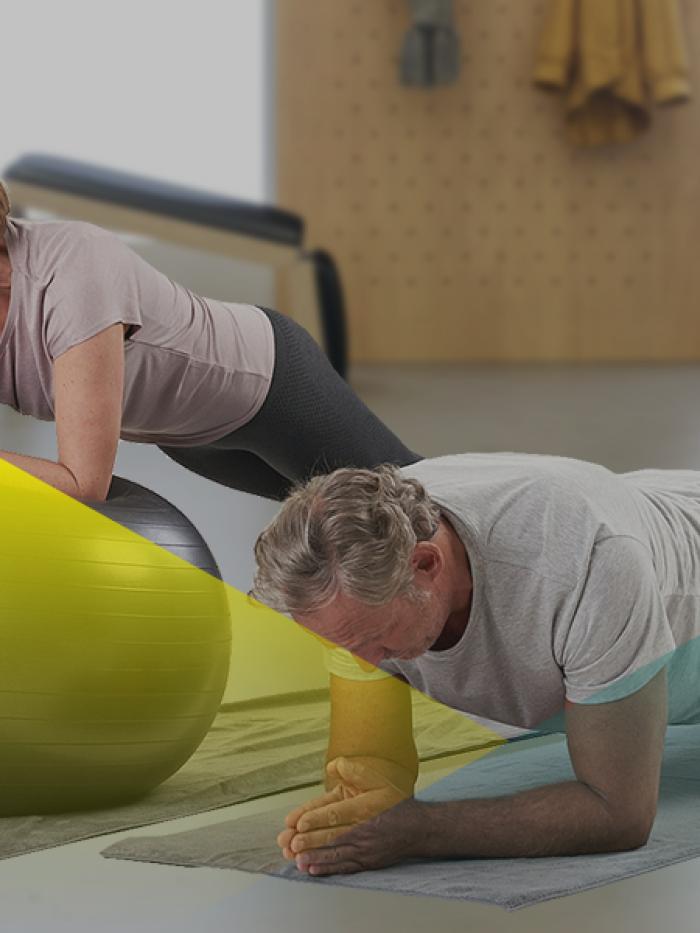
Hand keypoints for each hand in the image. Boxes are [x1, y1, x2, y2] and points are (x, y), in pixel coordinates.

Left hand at [277, 756, 412, 861]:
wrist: (417, 829)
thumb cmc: (395, 803)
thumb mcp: (378, 780)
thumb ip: (355, 771)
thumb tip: (333, 765)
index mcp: (365, 808)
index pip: (337, 814)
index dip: (316, 819)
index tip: (299, 823)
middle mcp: (364, 830)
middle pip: (332, 836)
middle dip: (309, 840)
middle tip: (289, 843)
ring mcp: (365, 848)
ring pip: (336, 854)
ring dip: (314, 856)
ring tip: (295, 858)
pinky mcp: (366, 862)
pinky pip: (344, 866)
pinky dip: (327, 868)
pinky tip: (312, 869)